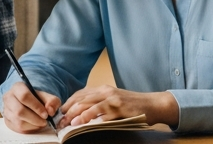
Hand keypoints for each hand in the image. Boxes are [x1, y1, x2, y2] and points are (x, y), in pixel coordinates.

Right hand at [2, 83, 61, 132]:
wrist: (28, 103)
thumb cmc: (37, 99)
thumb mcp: (46, 96)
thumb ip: (52, 101)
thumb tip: (50, 111)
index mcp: (18, 87)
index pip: (24, 96)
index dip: (36, 106)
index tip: (46, 114)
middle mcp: (9, 98)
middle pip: (19, 111)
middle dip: (35, 118)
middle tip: (45, 121)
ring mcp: (6, 110)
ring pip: (18, 121)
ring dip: (33, 125)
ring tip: (41, 122)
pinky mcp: (7, 121)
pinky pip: (17, 128)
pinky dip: (29, 128)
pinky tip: (35, 125)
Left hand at [60, 85, 177, 127]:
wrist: (152, 104)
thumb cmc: (132, 105)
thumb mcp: (113, 100)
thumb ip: (99, 104)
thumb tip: (82, 113)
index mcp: (103, 89)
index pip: (80, 94)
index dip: (68, 103)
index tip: (60, 113)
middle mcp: (106, 91)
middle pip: (82, 99)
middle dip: (69, 110)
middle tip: (60, 121)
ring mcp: (113, 99)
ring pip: (90, 104)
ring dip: (77, 114)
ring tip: (68, 123)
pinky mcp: (120, 107)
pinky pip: (103, 113)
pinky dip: (92, 118)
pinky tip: (85, 123)